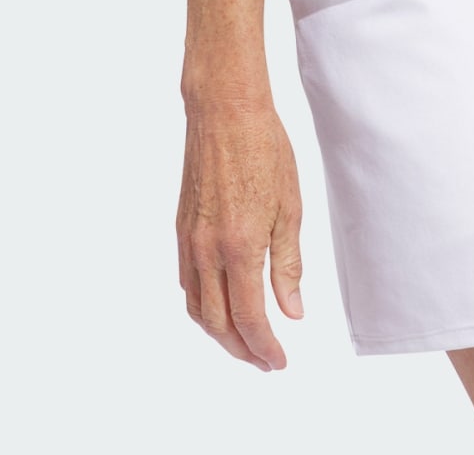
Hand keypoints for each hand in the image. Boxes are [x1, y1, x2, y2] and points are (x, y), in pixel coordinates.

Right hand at [177, 96, 305, 368]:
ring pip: (197, 308)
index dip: (265, 348)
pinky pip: (187, 283)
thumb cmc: (264, 149)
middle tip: (265, 360)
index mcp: (241, 246)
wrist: (224, 110)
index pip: (250, 317)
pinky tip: (220, 304)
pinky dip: (202, 306)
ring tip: (244, 341)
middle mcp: (209, 250)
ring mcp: (189, 240)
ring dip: (219, 333)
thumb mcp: (290, 206)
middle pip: (219, 323)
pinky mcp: (181, 229)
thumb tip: (292, 312)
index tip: (279, 361)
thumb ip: (288, 264)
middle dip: (242, 350)